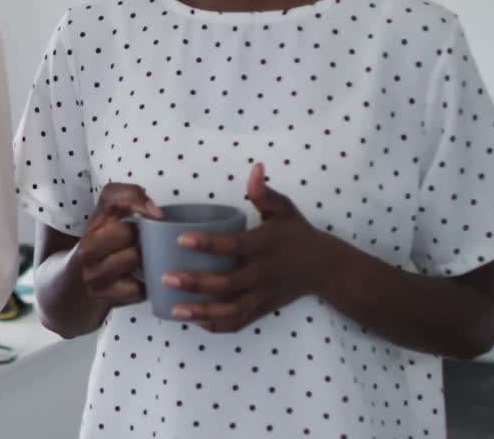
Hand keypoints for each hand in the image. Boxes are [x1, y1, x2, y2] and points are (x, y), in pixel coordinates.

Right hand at [77, 183, 163, 307]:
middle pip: (128, 231)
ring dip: (144, 261)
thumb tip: (154, 212)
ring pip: (133, 258)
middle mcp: (86, 246)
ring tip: (140, 261)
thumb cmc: (109, 243)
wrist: (84, 280)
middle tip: (140, 243)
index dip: (137, 201)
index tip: (156, 214)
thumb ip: (130, 197)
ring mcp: (91, 272)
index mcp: (93, 222)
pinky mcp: (100, 294)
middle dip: (141, 237)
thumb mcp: (113, 216)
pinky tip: (137, 279)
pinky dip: (142, 285)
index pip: (112, 197)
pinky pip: (135, 288)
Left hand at [163, 163, 345, 332]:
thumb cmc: (298, 234)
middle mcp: (263, 273)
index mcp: (264, 246)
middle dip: (196, 283)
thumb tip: (255, 168)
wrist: (327, 268)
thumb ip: (265, 192)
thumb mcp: (284, 209)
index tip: (181, 239)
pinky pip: (240, 322)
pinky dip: (218, 325)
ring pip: (232, 310)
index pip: (233, 246)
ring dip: (203, 313)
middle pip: (228, 283)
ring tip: (175, 310)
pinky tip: (196, 322)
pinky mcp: (264, 309)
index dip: (207, 243)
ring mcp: (264, 295)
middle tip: (167, 278)